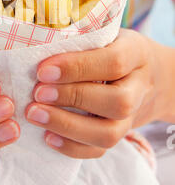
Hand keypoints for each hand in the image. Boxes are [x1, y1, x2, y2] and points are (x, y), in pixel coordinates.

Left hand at [26, 29, 174, 158]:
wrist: (149, 75)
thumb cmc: (114, 48)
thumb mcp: (106, 33)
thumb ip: (80, 39)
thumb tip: (36, 46)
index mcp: (136, 53)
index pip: (114, 62)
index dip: (78, 67)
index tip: (43, 70)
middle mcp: (139, 87)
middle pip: (117, 102)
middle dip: (72, 98)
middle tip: (37, 93)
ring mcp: (132, 116)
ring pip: (110, 133)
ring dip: (68, 127)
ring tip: (35, 115)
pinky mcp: (121, 134)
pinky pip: (100, 151)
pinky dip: (72, 147)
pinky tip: (47, 136)